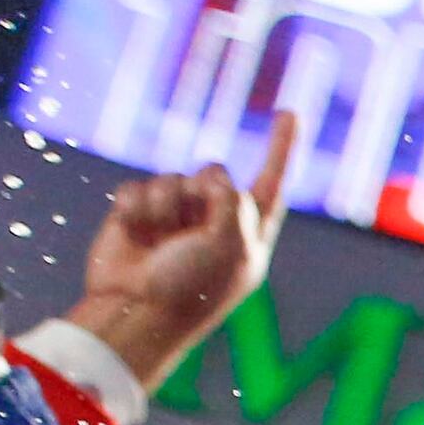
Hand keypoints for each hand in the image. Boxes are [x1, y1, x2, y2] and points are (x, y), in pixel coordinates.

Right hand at [69, 112, 298, 389]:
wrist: (133, 312)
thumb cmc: (190, 288)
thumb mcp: (231, 247)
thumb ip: (234, 204)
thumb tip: (216, 177)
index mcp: (248, 235)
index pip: (271, 183)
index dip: (281, 148)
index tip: (290, 112)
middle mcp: (214, 223)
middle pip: (213, 172)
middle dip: (200, 192)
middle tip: (190, 232)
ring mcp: (175, 218)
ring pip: (173, 177)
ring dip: (165, 205)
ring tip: (160, 241)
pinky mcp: (138, 214)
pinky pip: (138, 186)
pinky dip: (136, 207)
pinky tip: (135, 234)